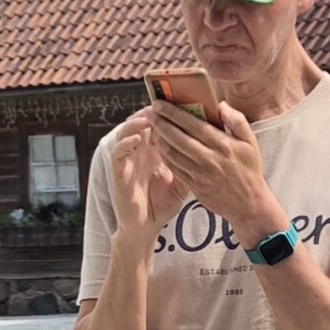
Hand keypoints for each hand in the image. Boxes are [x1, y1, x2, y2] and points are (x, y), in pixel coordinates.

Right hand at [108, 112, 179, 246]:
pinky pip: (118, 152)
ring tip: (149, 116)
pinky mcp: (118, 171)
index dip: (167, 114)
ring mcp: (128, 160)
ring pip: (127, 131)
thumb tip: (210, 148)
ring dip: (136, 122)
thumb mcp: (183, 181)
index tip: (179, 103)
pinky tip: (138, 138)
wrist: (146, 227)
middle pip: (142, 122)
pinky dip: (126, 142)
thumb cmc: (163, 204)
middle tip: (162, 103)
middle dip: (152, 111)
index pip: (159, 125)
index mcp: (155, 151)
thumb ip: (190, 164)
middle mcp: (140, 151)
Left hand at [147, 102, 277, 247]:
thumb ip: (238, 121)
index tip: (160, 104)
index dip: (174, 113)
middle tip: (150, 112)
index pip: (193, 124)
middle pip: (178, 137)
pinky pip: (174, 168)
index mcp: (223, 145)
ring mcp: (200, 174)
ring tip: (152, 128)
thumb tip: (221, 105)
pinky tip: (160, 147)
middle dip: (161, 123)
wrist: (249, 204)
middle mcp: (210, 159)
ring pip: (172, 153)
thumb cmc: (250, 170)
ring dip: (159, 139)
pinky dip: (164, 156)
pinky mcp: (194, 186)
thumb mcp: (251, 143)